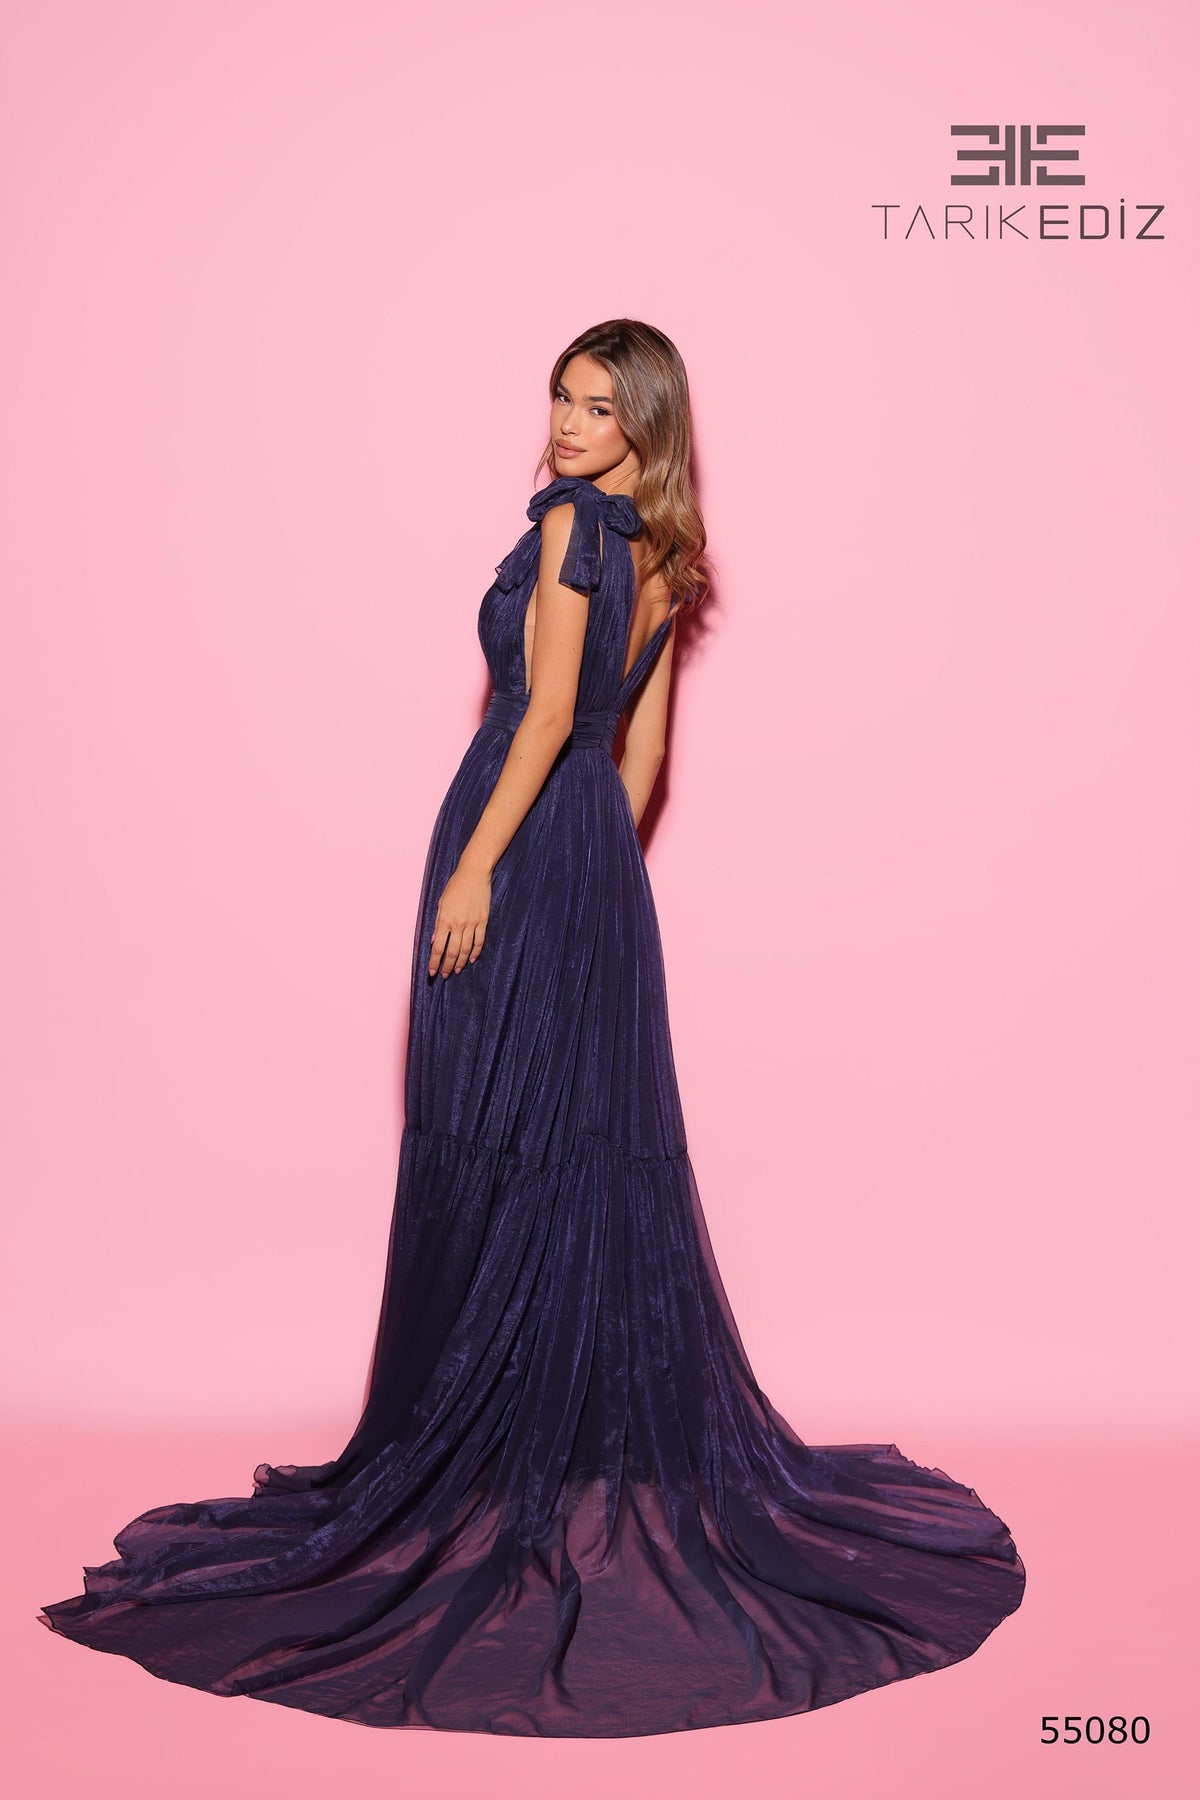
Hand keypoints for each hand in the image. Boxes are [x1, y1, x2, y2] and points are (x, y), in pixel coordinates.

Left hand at [428, 857, 490, 977]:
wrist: (473, 873)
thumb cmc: (455, 886)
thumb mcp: (441, 903)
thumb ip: (438, 923)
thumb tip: (435, 941)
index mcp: (445, 920)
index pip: (438, 947)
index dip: (435, 962)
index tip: (432, 972)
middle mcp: (458, 924)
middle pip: (452, 952)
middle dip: (447, 966)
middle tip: (445, 975)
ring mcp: (472, 923)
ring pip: (466, 949)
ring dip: (461, 962)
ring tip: (457, 970)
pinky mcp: (483, 920)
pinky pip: (479, 940)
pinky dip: (476, 952)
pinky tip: (471, 959)